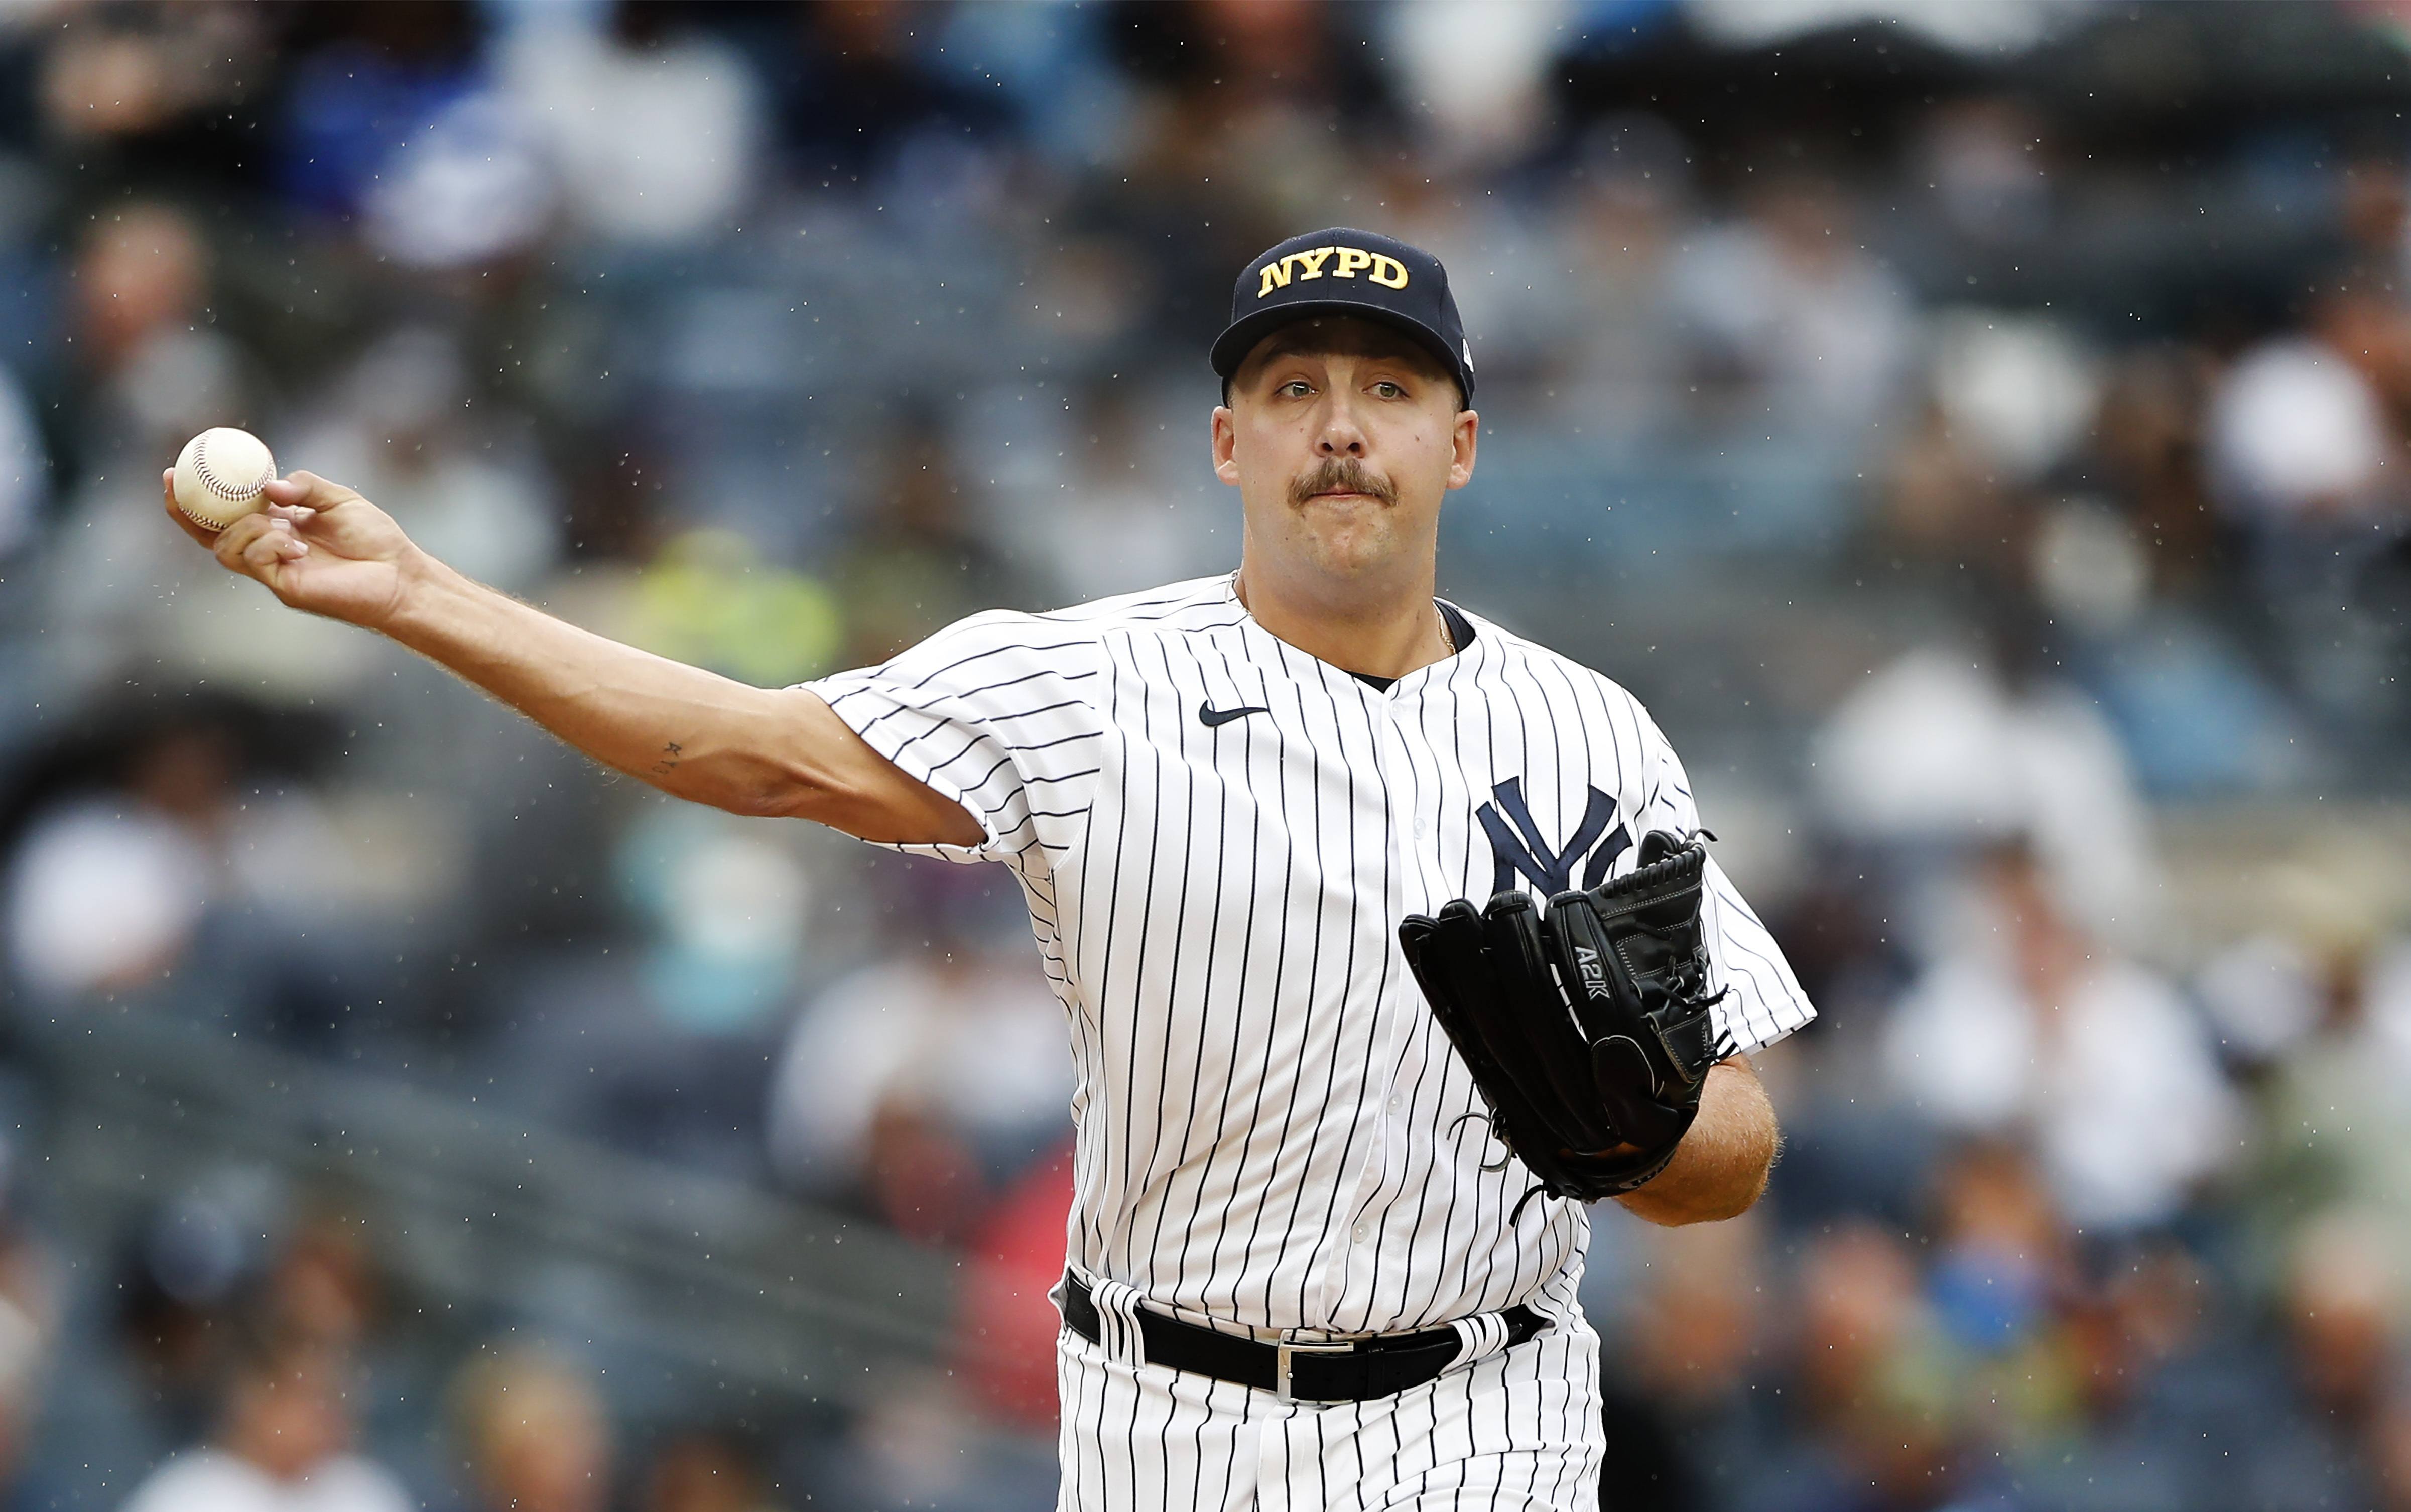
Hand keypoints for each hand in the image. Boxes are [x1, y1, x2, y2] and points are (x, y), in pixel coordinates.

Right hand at [164, 469, 422, 630]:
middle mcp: (268, 549)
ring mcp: (273, 570)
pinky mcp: (284, 588)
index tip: (176, 468)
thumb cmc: (375, 540)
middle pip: (209, 535)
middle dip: (185, 512)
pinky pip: (255, 562)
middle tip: (174, 483)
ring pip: (227, 549)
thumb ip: (304, 486)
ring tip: (280, 523)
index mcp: (277, 525)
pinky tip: (298, 546)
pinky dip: (269, 545)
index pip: (226, 512)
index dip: (198, 494)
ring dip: (245, 527)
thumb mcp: (339, 499)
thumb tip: (267, 486)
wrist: (400, 576)